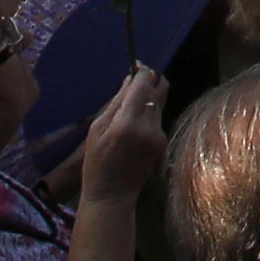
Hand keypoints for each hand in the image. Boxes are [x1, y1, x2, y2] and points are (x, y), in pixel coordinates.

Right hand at [82, 60, 172, 203]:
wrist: (112, 195)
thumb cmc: (96, 162)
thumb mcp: (97, 129)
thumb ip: (116, 102)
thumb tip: (130, 79)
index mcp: (126, 123)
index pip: (144, 84)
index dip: (142, 71)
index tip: (137, 65)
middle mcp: (147, 127)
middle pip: (158, 90)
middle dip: (149, 82)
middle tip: (136, 81)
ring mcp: (158, 136)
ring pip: (159, 104)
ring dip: (148, 99)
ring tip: (130, 108)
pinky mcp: (163, 144)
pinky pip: (158, 119)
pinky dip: (149, 115)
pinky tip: (134, 125)